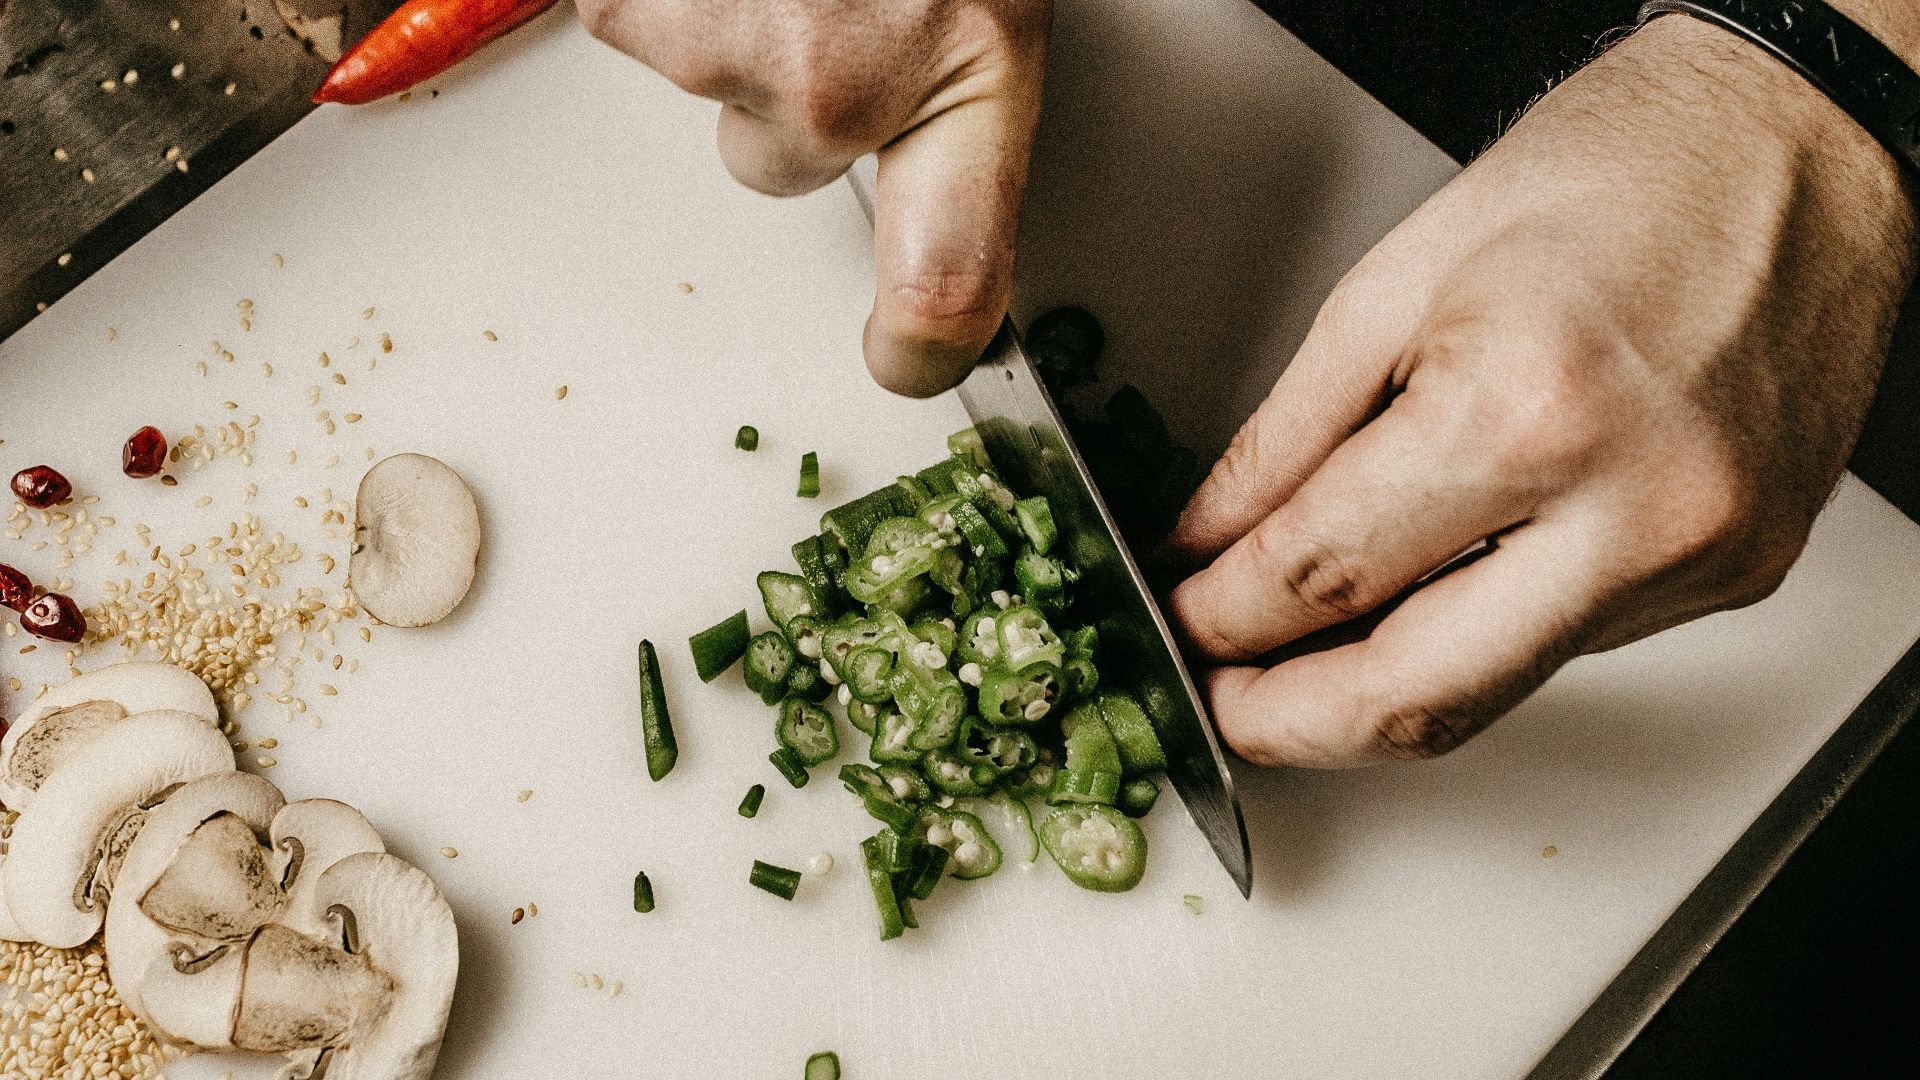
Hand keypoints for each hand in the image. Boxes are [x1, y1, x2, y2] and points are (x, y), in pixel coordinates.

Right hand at [577, 0, 1049, 396]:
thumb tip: (944, 163)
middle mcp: (840, 78)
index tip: (907, 363)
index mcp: (967, 66)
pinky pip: (633, 16)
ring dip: (734, 20)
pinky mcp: (632, 6)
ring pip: (708, 82)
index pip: (950, 280)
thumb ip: (952, 80)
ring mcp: (729, 45)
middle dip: (791, 89)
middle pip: (779, 163)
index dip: (922, 346)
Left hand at [1163, 15, 1918, 767]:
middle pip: (1415, 698)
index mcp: (1525, 409)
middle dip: (1289, 722)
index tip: (1185, 618)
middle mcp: (1630, 506)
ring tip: (1300, 657)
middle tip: (1224, 699)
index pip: (1324, 575)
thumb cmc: (1618, 169)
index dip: (1223, 617)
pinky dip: (1476, 639)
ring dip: (1377, 693)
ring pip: (1494, 694)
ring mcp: (1698, 555)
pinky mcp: (1739, 573)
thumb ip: (1286, 437)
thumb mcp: (1396, 281)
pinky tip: (1428, 598)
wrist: (1800, 144)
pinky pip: (1569, 646)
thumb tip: (1213, 540)